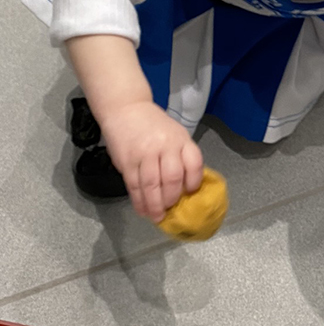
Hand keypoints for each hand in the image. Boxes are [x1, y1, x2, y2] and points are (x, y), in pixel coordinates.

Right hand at [101, 101, 203, 221]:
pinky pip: (134, 185)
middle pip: (173, 178)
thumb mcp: (175, 134)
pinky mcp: (126, 161)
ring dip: (154, 205)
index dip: (194, 183)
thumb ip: (181, 157)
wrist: (126, 109)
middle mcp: (165, 146)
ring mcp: (145, 154)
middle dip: (172, 199)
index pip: (194, 164)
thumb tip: (186, 187)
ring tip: (156, 217)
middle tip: (171, 210)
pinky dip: (139, 201)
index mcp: (182, 140)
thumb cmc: (154, 125)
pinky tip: (142, 209)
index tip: (190, 194)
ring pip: (152, 185)